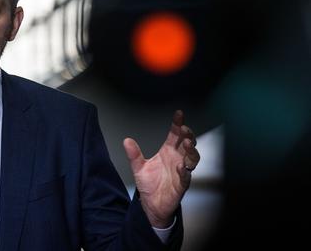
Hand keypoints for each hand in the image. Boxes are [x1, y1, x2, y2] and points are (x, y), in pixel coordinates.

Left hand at [123, 110, 199, 227]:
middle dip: (188, 135)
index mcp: (168, 152)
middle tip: (184, 129)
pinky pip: (186, 177)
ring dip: (191, 151)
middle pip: (187, 143)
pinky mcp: (181, 185)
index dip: (178, 124)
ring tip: (187, 143)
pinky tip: (181, 166)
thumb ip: (134, 154)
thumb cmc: (149, 184)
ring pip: (192, 158)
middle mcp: (177, 159)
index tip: (179, 114)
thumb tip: (126, 140)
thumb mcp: (138, 167)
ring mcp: (181, 171)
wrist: (151, 204)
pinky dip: (185, 171)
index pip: (175, 135)